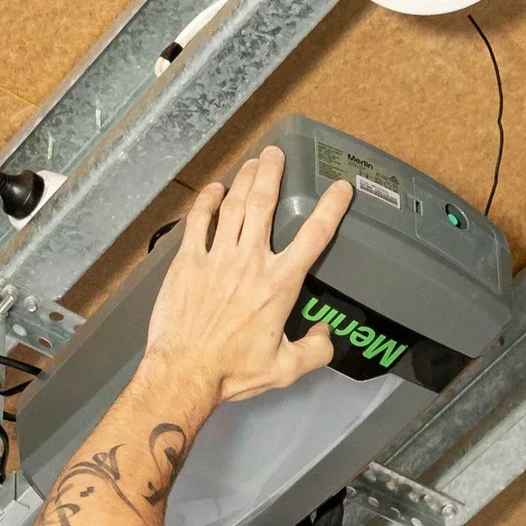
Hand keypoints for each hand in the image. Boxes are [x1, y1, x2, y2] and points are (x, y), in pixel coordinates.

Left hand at [145, 146, 352, 406]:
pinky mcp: (188, 262)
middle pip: (265, 204)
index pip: (313, 237)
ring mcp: (217, 258)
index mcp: (279, 284)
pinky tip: (214, 189)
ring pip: (234, 206)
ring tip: (253, 161)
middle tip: (276, 153)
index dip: (330, 208)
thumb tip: (325, 336)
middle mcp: (250, 262)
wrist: (185, 372)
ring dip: (244, 179)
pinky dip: (207, 202)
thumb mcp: (286, 369)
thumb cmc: (234, 371)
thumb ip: (315, 351)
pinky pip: (198, 222)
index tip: (340, 187)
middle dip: (273, 173)